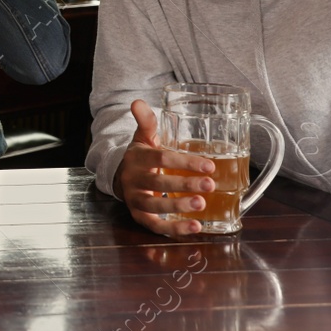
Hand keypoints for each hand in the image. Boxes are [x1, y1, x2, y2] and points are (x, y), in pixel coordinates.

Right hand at [114, 99, 216, 235]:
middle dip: (185, 184)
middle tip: (210, 184)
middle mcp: (134, 180)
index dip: (184, 162)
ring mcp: (135, 200)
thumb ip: (146, 121)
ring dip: (178, 207)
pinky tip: (195, 227)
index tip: (209, 165)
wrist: (120, 176)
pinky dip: (174, 229)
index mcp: (138, 158)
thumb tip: (137, 102)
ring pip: (155, 206)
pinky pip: (156, 225)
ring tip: (201, 204)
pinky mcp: (139, 216)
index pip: (161, 159)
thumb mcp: (143, 137)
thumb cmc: (141, 156)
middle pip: (158, 182)